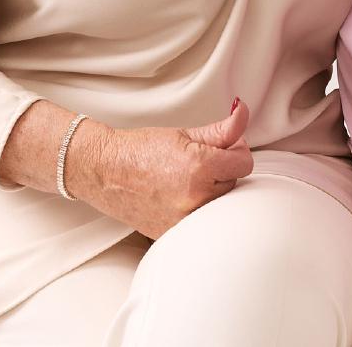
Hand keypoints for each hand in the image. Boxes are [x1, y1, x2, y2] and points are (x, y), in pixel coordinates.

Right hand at [69, 100, 253, 239]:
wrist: (106, 172)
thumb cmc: (140, 150)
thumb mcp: (184, 134)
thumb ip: (221, 129)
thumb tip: (244, 114)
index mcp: (199, 167)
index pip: (244, 163)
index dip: (236, 151)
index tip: (227, 147)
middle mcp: (195, 198)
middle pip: (234, 183)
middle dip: (223, 170)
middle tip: (200, 160)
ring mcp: (185, 221)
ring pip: (219, 204)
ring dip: (212, 191)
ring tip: (188, 178)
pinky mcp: (175, 236)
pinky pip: (201, 222)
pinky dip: (197, 209)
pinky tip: (180, 196)